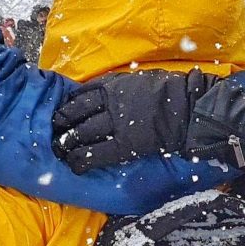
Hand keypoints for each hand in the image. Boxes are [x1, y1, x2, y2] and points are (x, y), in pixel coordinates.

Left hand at [51, 70, 216, 173]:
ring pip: (80, 134)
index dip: (69, 107)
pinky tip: (75, 166)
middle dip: (61, 126)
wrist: (187, 107)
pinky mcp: (123, 145)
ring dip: (68, 145)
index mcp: (112, 84)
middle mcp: (108, 102)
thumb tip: (111, 93)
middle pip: (74, 114)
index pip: (80, 95)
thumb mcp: (139, 79)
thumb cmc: (169, 91)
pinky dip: (81, 161)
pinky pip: (95, 154)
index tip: (64, 115)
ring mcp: (114, 124)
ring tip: (63, 152)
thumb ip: (121, 86)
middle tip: (56, 135)